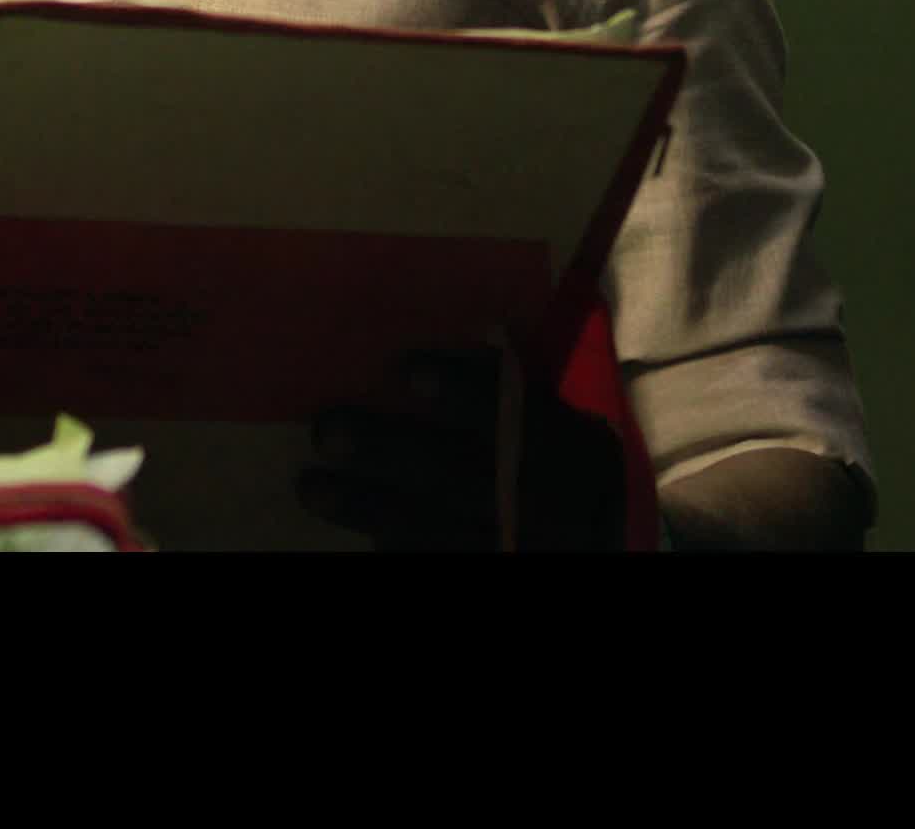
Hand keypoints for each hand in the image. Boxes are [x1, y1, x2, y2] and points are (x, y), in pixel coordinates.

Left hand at [299, 344, 629, 552]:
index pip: (516, 415)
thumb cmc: (566, 465)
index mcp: (571, 448)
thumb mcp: (559, 421)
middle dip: (388, 451)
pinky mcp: (496, 571)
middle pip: (460, 475)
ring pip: (439, 531)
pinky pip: (440, 563)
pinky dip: (398, 550)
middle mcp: (551, 504)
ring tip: (312, 486)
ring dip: (368, 507)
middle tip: (325, 429)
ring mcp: (521, 548)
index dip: (461, 391)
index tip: (401, 368)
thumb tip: (440, 345)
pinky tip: (362, 535)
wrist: (602, 542)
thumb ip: (513, 390)